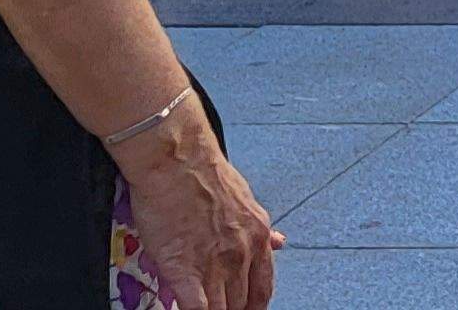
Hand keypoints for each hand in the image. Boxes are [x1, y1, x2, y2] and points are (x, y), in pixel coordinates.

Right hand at [111, 103, 279, 309]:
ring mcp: (214, 265)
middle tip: (224, 308)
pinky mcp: (184, 270)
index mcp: (258, 237)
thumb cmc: (205, 174)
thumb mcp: (246, 200)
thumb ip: (261, 228)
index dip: (255, 305)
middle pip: (241, 302)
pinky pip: (195, 308)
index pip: (263, 287)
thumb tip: (280, 242)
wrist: (177, 162)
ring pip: (221, 309)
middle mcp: (241, 254)